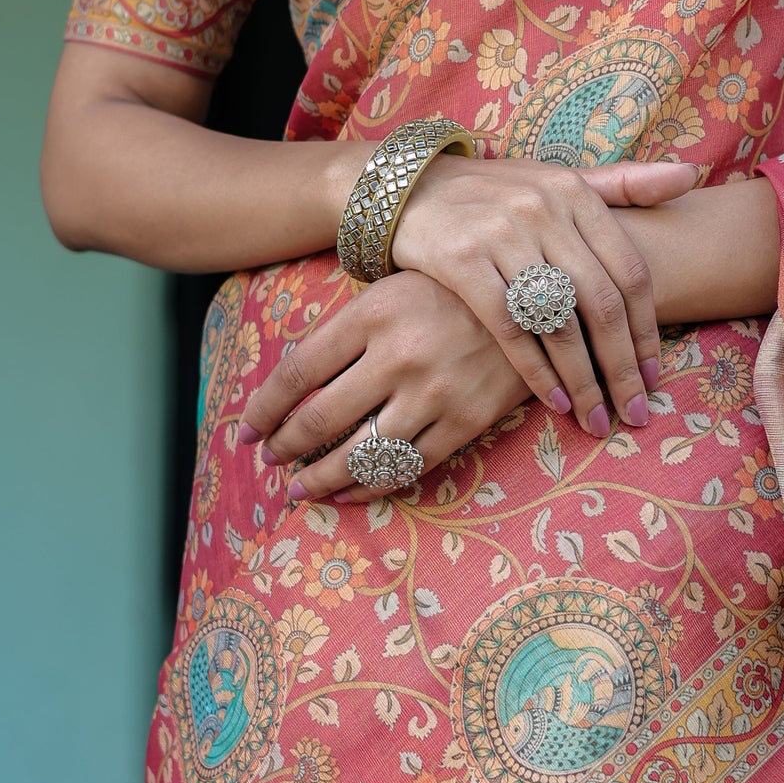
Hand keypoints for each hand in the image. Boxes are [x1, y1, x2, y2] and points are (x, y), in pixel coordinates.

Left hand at [239, 271, 528, 500]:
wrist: (538, 297)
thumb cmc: (453, 289)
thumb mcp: (393, 288)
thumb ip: (348, 331)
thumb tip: (293, 386)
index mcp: (373, 314)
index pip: (298, 373)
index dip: (264, 409)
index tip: (245, 431)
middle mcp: (399, 356)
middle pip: (321, 418)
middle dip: (286, 448)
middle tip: (270, 461)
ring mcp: (435, 393)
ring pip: (362, 453)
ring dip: (321, 479)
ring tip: (299, 489)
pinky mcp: (466, 421)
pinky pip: (408, 467)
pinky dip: (371, 486)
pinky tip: (347, 493)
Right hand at [390, 155, 695, 435]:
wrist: (408, 189)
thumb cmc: (495, 195)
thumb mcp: (557, 182)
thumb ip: (623, 184)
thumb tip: (689, 178)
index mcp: (575, 192)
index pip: (631, 272)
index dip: (648, 332)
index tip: (654, 378)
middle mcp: (544, 209)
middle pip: (601, 304)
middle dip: (622, 368)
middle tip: (636, 413)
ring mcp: (501, 234)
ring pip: (559, 322)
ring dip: (584, 379)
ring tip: (596, 419)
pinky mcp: (461, 261)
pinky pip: (510, 328)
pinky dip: (536, 370)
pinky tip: (554, 400)